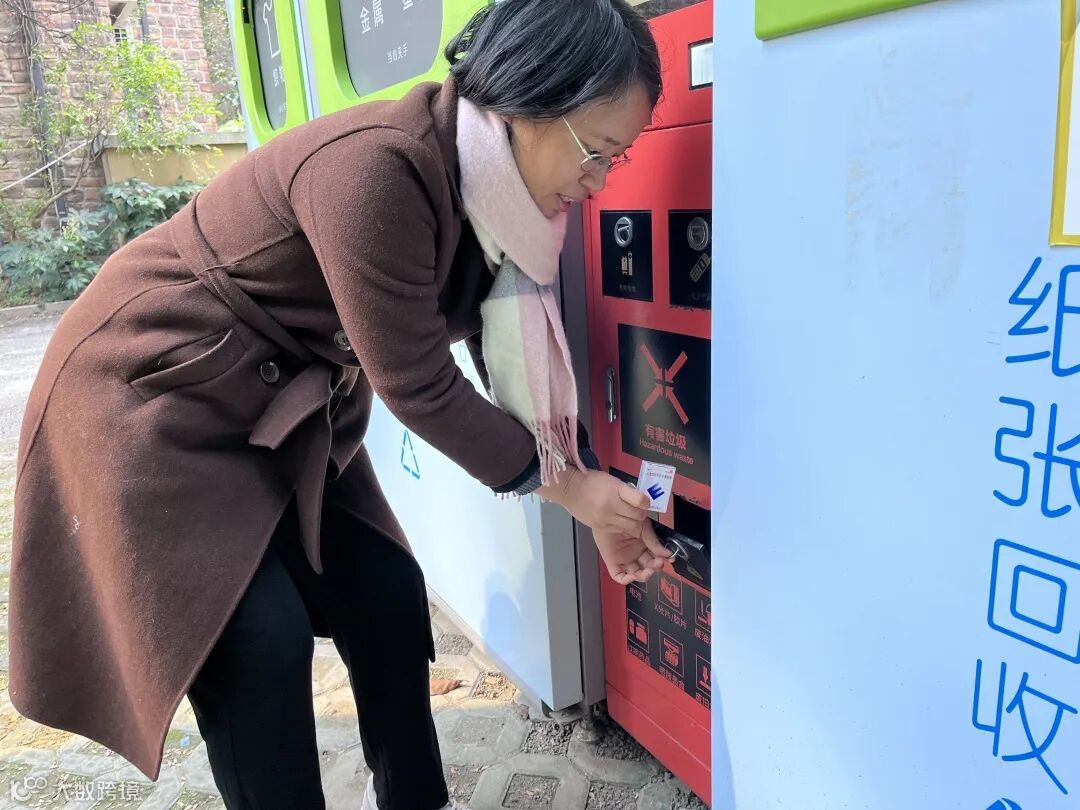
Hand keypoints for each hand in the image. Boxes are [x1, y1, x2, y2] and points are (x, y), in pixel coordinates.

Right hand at [537, 467, 652, 535]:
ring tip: (629, 516)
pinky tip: (618, 519)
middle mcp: (611, 505)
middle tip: (639, 510)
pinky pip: (618, 530)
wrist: (569, 488)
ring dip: (633, 522)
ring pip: (630, 526)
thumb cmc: (590, 481)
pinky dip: (622, 526)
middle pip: (637, 516)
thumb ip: (626, 491)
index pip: (640, 500)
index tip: (646, 502)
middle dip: (641, 514)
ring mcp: (605, 518)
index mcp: (616, 489)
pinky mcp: (600, 526)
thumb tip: (641, 500)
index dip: (646, 503)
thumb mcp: (611, 480)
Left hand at [593, 522, 671, 583]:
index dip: (663, 560)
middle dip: (655, 567)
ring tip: (648, 571)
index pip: (655, 557)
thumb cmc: (625, 518)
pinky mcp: (612, 562)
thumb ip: (654, 542)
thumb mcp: (644, 528)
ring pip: (636, 574)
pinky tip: (633, 576)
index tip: (670, 559)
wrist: (608, 513)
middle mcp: (635, 554)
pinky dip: (626, 580)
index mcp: (644, 546)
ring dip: (644, 576)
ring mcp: (624, 559)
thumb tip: (668, 553)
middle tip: (659, 563)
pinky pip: (619, 576)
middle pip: (647, 567)